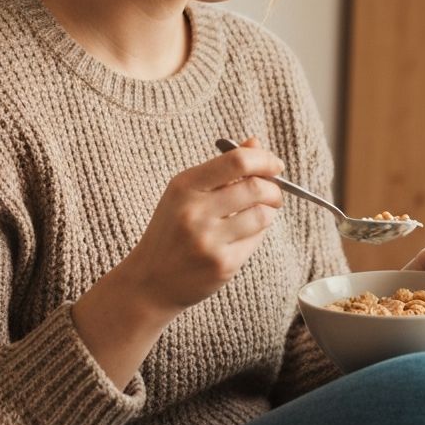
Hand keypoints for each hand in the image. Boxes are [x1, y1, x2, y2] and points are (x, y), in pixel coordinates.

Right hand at [119, 137, 283, 319]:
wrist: (150, 281)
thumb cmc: (172, 230)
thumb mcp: (186, 193)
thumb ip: (222, 168)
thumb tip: (255, 143)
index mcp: (184, 186)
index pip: (237, 161)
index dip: (264, 160)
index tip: (275, 165)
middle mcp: (194, 211)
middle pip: (255, 187)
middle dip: (274, 189)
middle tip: (274, 193)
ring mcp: (208, 240)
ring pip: (262, 215)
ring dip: (269, 212)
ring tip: (260, 213)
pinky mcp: (222, 264)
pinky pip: (256, 240)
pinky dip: (258, 234)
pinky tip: (244, 235)